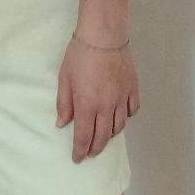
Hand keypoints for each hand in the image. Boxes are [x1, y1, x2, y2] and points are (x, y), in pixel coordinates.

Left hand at [56, 35, 139, 161]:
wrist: (104, 35)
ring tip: (103, 137)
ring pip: (119, 126)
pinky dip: (125, 118)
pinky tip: (119, 117)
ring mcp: (121, 98)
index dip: (80, 150)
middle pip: (103, 136)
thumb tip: (62, 123)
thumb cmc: (80, 54)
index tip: (77, 158)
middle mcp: (106, 106)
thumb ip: (63, 104)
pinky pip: (131, 111)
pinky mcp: (132, 89)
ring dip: (110, 135)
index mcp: (87, 105)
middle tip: (89, 153)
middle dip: (95, 148)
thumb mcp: (64, 79)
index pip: (83, 136)